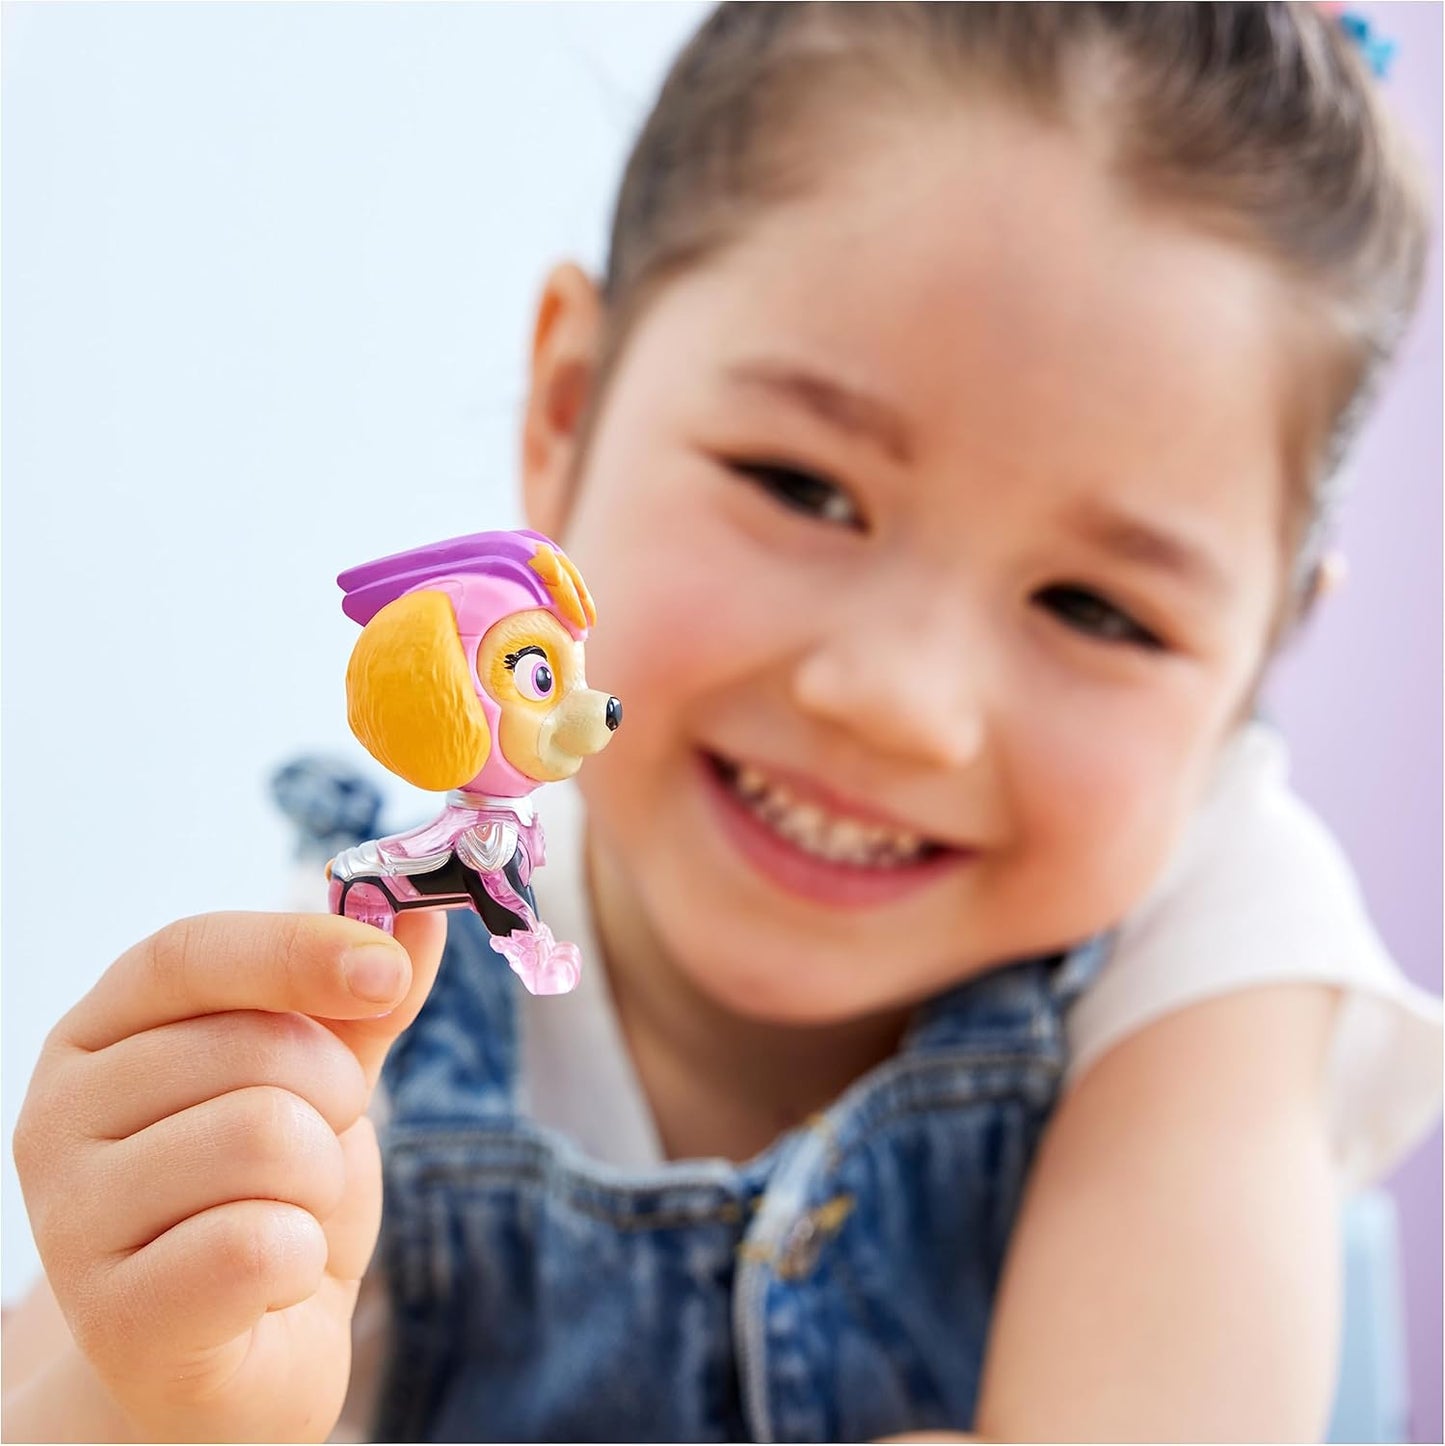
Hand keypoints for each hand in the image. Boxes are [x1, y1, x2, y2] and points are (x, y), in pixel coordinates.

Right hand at [11, 909, 445, 1442]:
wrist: (242, 1354)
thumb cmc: (273, 1195)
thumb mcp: (323, 1080)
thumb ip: (364, 1000)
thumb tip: (422, 915)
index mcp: (103, 1031)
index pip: (191, 952)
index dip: (298, 949)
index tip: (388, 971)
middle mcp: (60, 1112)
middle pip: (253, 1047)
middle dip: (333, 1098)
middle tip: (314, 1149)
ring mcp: (71, 1218)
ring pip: (265, 1137)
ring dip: (319, 1181)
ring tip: (285, 1215)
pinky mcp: (112, 1318)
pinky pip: (257, 1244)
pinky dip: (300, 1258)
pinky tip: (267, 1282)